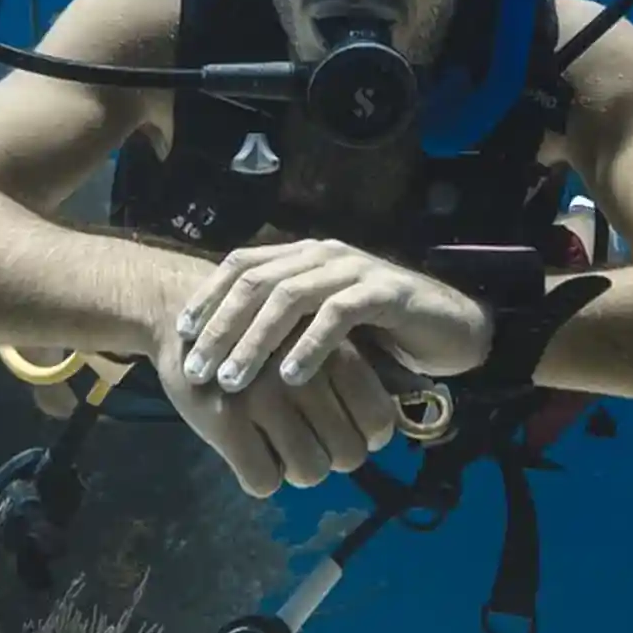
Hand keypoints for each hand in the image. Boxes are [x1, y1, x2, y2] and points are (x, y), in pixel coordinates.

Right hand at [152, 328, 400, 498]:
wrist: (179, 313)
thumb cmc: (257, 330)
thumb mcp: (310, 332)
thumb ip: (354, 363)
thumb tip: (407, 401)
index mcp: (332, 352)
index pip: (378, 419)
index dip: (367, 436)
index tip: (347, 432)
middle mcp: (304, 376)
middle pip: (348, 456)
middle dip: (333, 457)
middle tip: (311, 443)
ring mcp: (263, 401)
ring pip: (308, 473)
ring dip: (298, 469)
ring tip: (280, 446)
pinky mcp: (224, 422)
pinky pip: (262, 481)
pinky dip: (260, 475)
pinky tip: (249, 451)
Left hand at [176, 237, 494, 394]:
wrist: (451, 325)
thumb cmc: (380, 331)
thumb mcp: (321, 323)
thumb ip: (283, 323)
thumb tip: (223, 350)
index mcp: (304, 254)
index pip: (242, 264)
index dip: (208, 297)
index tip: (181, 335)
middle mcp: (323, 253)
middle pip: (257, 282)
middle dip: (221, 326)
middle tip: (196, 368)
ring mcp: (354, 269)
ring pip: (290, 297)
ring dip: (255, 340)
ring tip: (231, 379)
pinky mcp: (384, 292)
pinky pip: (337, 316)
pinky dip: (309, 347)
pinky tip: (290, 378)